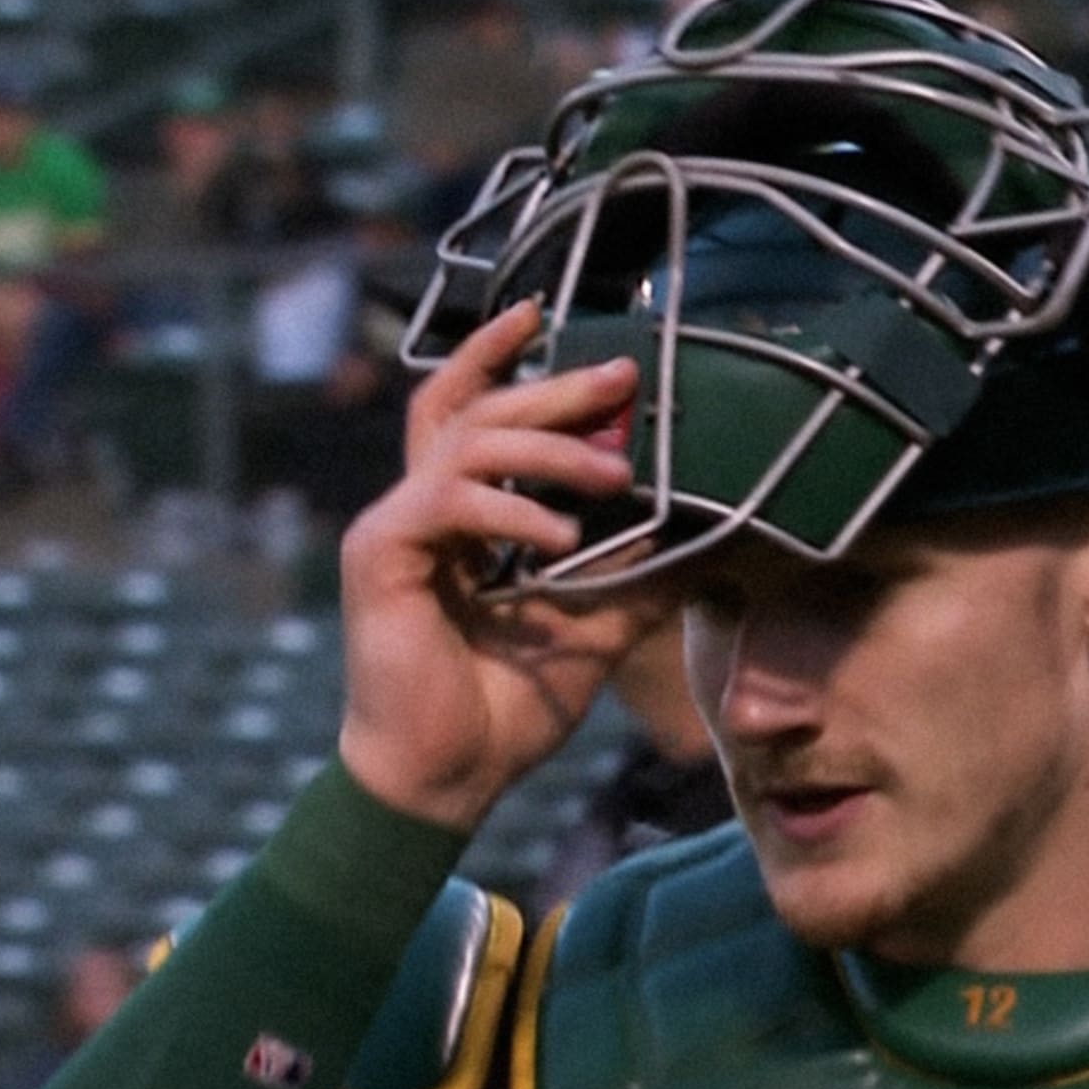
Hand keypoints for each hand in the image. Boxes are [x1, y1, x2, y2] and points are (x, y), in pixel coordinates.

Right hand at [335, 300, 670, 829]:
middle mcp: (419, 508)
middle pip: (478, 410)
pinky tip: (558, 538)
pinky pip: (449, 502)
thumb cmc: (506, 705)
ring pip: (468, 443)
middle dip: (553, 388)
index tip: (543, 312)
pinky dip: (509, 510)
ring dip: (548, 450)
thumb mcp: (594, 628)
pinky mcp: (380, 556)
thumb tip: (707, 539)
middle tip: (621, 379)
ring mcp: (394, 527)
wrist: (448, 776)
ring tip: (614, 477)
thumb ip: (636, 578)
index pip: (468, 409)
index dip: (497, 355)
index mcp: (457, 516)